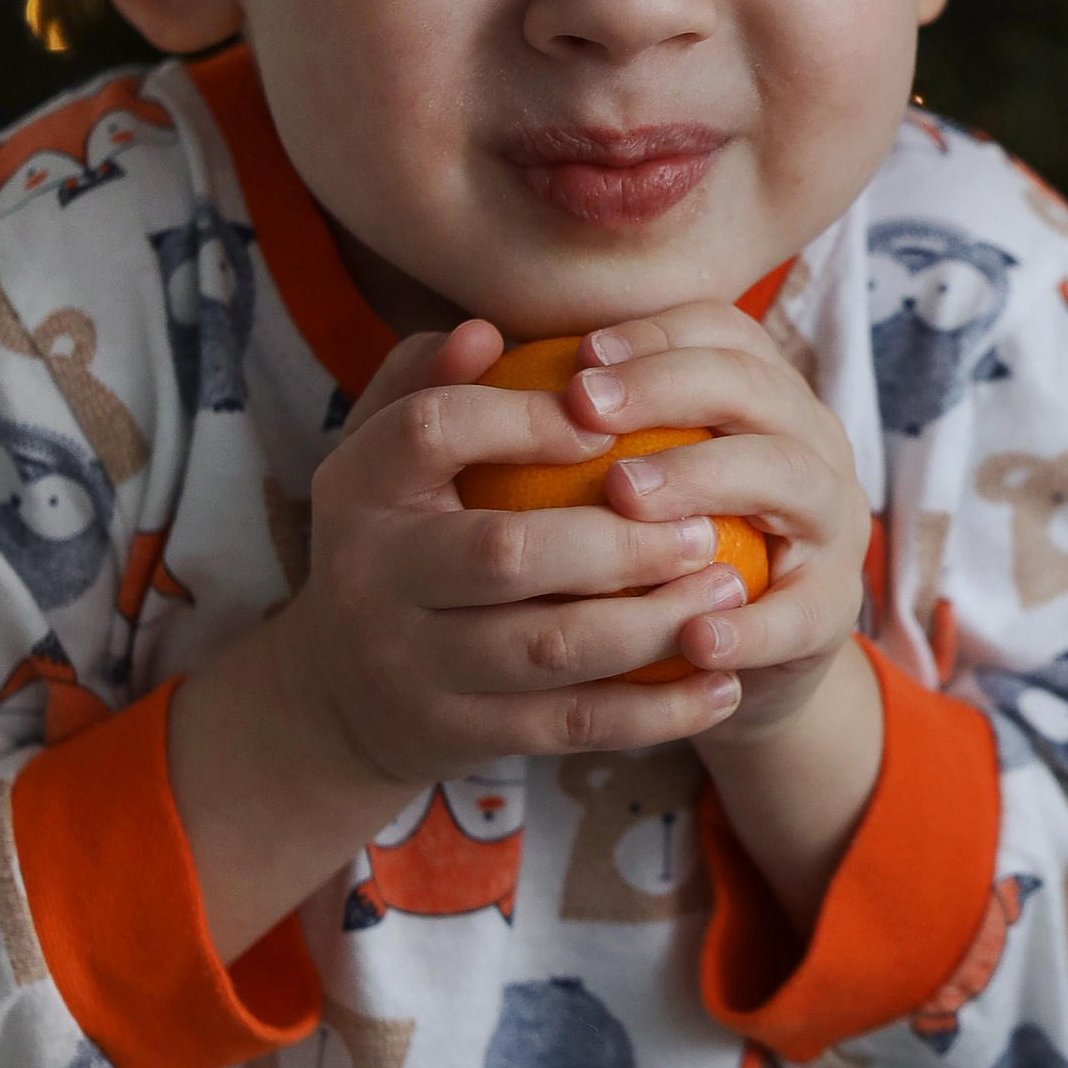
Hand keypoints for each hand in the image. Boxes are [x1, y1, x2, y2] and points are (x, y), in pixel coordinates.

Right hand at [287, 316, 758, 792]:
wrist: (342, 692)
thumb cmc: (401, 535)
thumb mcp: (385, 455)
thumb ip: (428, 385)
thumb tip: (486, 332)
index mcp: (358, 487)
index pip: (436, 430)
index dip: (527, 418)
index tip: (610, 424)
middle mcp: (370, 578)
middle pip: (505, 553)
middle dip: (620, 540)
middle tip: (706, 527)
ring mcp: (411, 666)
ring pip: (550, 648)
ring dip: (652, 623)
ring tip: (726, 591)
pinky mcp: (456, 735)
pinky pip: (570, 725)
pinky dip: (654, 711)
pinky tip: (719, 686)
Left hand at [563, 301, 872, 738]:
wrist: (741, 661)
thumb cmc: (654, 550)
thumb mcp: (623, 474)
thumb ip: (571, 415)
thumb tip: (472, 342)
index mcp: (762, 395)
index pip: (718, 333)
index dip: (649, 336)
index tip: (574, 356)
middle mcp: (811, 442)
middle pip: (753, 387)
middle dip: (666, 388)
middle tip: (581, 409)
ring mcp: (833, 523)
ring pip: (787, 478)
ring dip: (703, 480)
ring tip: (624, 497)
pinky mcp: (835, 610)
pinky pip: (799, 612)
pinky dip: (746, 625)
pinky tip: (688, 636)